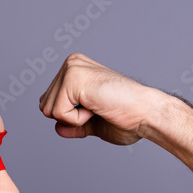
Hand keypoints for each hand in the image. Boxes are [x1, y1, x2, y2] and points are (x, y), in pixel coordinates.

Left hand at [37, 53, 159, 145]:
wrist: (147, 114)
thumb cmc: (128, 118)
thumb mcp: (94, 124)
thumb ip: (73, 124)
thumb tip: (56, 128)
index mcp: (75, 69)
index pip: (50, 103)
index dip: (69, 118)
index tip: (96, 110)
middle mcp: (71, 64)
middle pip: (45, 106)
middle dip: (68, 118)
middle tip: (98, 110)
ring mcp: (71, 68)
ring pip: (48, 110)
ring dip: (74, 119)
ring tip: (98, 108)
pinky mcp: (73, 78)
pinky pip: (57, 113)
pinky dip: (77, 120)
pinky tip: (97, 108)